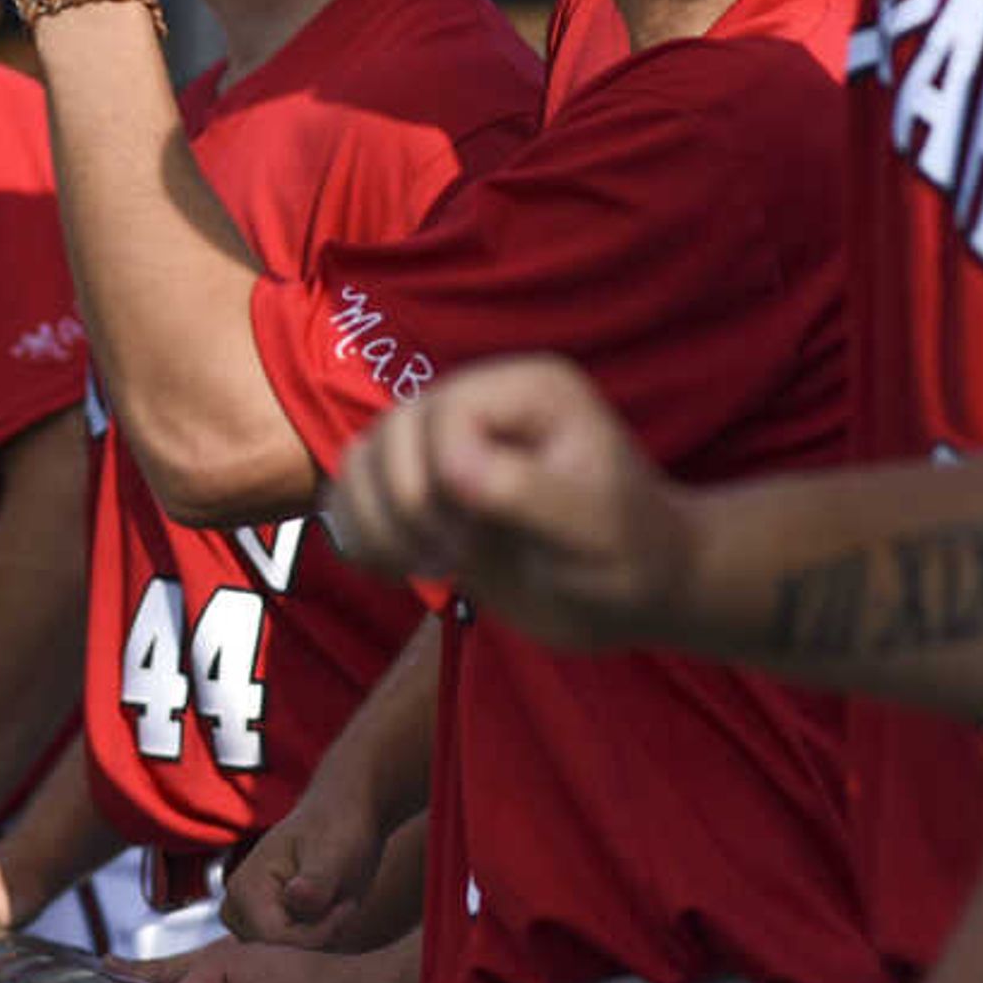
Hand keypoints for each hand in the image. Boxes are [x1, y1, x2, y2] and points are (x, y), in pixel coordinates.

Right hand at [223, 782, 387, 949]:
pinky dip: (316, 935)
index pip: (276, 939)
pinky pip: (290, 948)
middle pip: (277, 952)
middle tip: (345, 903)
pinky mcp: (263, 923)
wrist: (341, 816)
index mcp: (245, 888)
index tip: (347, 907)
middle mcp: (236, 906)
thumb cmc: (338, 828)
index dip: (317, 933)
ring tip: (338, 902)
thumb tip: (296, 896)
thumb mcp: (334, 853)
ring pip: (284, 953)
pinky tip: (331, 910)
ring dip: (318, 936)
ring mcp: (247, 917)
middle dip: (317, 935)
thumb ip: (316, 881)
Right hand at [330, 356, 699, 650]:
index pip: (447, 412)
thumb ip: (526, 491)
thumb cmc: (628, 555)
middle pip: (392, 429)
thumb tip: (452, 470)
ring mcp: (446, 442)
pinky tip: (399, 567)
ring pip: (362, 458)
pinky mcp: (424, 484)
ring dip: (375, 522)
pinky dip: (360, 533)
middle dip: (406, 505)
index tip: (477, 536)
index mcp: (531, 390)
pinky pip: (355, 491)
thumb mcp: (592, 527)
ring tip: (423, 565)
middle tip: (453, 556)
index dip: (443, 476)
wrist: (626, 593)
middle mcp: (482, 401)